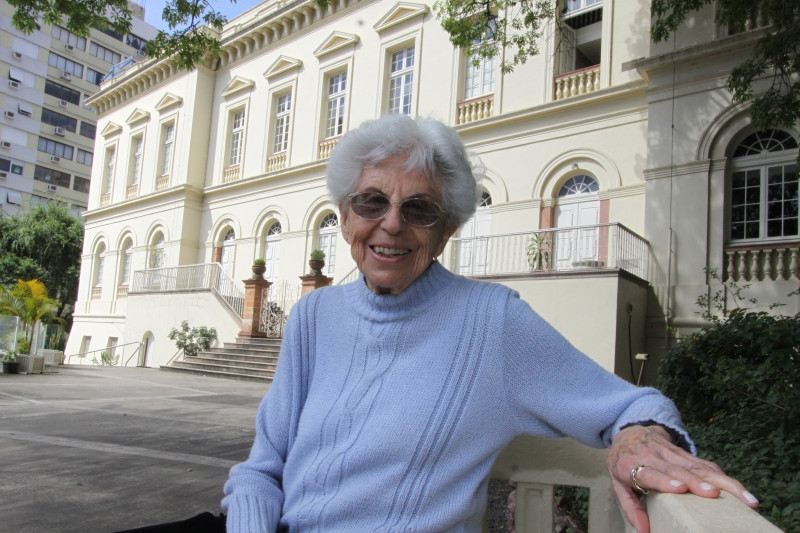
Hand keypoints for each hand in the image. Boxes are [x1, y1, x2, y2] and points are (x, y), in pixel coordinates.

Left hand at [606, 424, 758, 532]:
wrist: (630, 432)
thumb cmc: (623, 463)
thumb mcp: (618, 483)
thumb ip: (630, 507)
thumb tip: (643, 532)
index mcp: (633, 465)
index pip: (650, 473)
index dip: (665, 480)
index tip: (680, 488)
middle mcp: (655, 457)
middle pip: (679, 470)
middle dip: (698, 482)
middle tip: (714, 494)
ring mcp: (673, 454)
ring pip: (700, 467)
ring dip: (723, 481)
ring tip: (744, 498)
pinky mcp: (686, 454)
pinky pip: (706, 465)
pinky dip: (724, 477)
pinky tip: (740, 490)